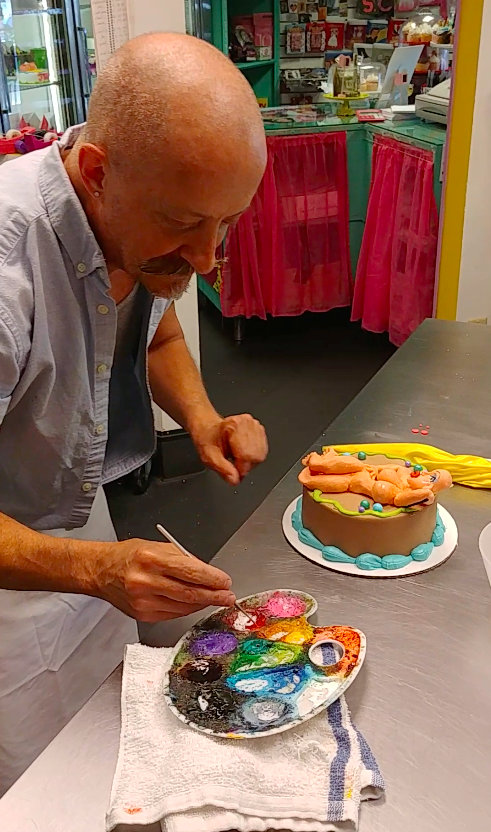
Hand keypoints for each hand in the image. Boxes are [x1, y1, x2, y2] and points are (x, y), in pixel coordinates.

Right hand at [89, 539, 235, 622]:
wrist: (101, 571)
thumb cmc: (129, 556)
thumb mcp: (157, 547)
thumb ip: (183, 560)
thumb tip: (208, 574)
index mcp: (151, 559)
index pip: (190, 572)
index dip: (212, 579)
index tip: (225, 581)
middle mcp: (146, 581)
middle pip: (189, 593)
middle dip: (214, 595)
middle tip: (228, 596)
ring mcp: (143, 601)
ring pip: (183, 606)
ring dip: (203, 603)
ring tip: (216, 599)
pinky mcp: (142, 614)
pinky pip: (173, 613)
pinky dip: (187, 609)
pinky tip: (194, 603)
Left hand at [191, 414, 267, 484]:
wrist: (209, 429)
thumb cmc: (208, 439)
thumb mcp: (209, 457)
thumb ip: (222, 470)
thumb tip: (235, 480)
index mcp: (233, 426)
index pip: (246, 454)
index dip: (241, 469)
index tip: (234, 475)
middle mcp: (247, 423)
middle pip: (255, 456)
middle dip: (245, 466)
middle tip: (233, 466)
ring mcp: (255, 426)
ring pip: (260, 455)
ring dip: (249, 462)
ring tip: (236, 457)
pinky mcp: (260, 431)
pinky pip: (262, 451)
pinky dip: (253, 457)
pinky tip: (243, 454)